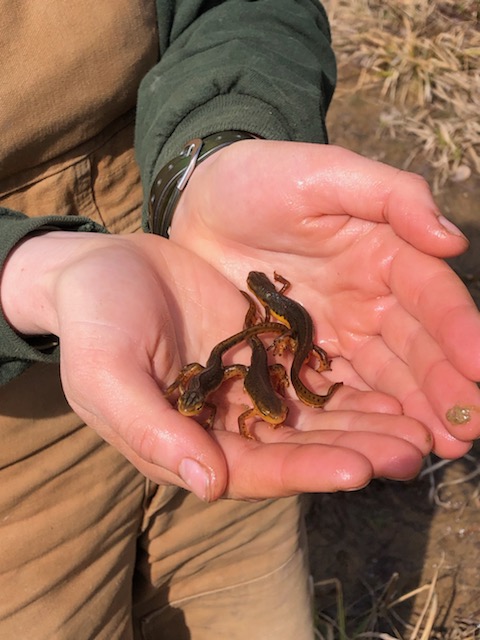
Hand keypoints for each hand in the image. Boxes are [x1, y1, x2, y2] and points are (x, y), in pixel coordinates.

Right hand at [1, 231, 430, 499]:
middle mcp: (225, 424)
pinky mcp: (263, 350)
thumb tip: (205, 484)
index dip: (303, 471)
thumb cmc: (94, 322)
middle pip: (297, 449)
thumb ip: (148, 428)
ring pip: (314, 414)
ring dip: (365, 421)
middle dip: (353, 452)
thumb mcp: (106, 372)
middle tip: (410, 451)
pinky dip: (351, 378)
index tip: (356, 470)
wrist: (103, 269)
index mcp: (187, 443)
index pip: (253, 470)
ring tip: (417, 424)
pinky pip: (312, 370)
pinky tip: (392, 376)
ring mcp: (247, 387)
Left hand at [171, 140, 479, 458]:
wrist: (200, 207)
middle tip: (470, 429)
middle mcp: (371, 298)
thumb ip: (391, 197)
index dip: (459, 330)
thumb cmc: (261, 180)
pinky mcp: (301, 355)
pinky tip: (381, 445)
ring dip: (412, 414)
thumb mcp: (325, 174)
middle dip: (445, 387)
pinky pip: (336, 390)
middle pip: (417, 347)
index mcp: (386, 253)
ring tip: (438, 449)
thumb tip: (452, 239)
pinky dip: (360, 418)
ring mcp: (338, 332)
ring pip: (384, 378)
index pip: (431, 296)